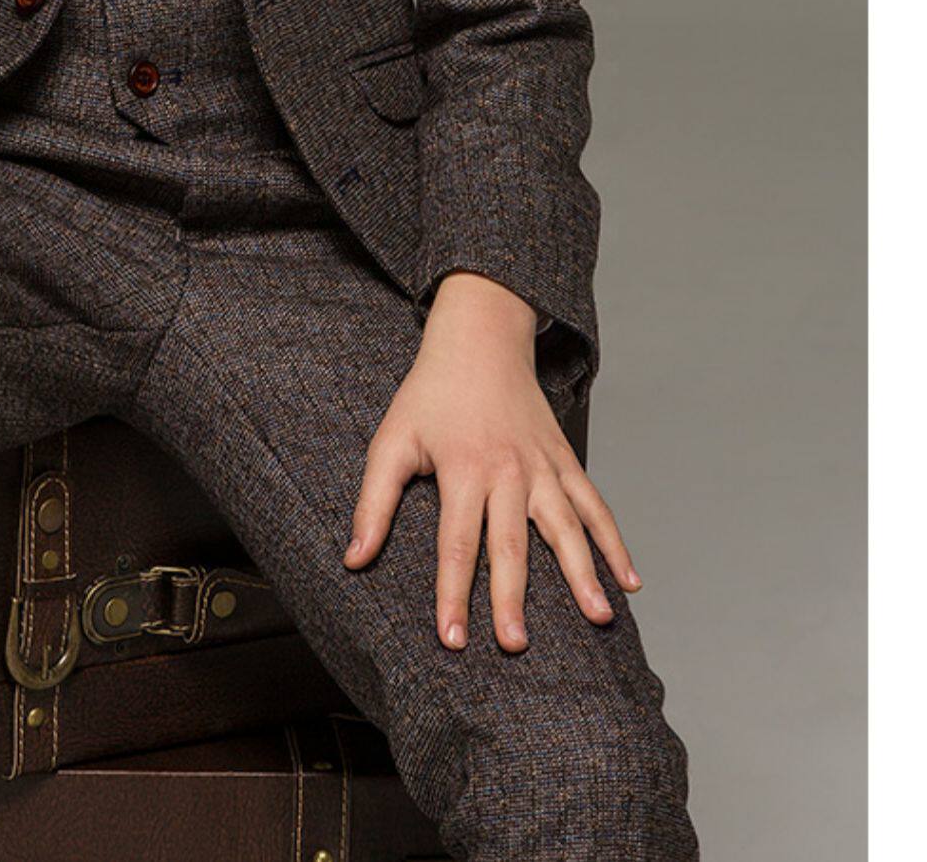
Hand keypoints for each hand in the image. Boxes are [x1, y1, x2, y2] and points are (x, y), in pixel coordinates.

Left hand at [344, 271, 641, 651]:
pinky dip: (615, 542)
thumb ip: (374, 502)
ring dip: (583, 574)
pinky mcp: (565, 461)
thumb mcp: (392, 439)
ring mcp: (542, 466)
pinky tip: (630, 581)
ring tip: (598, 619)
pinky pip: (595, 505)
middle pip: (512, 544)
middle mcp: (508, 471)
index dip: (453, 594)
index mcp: (464, 468)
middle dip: (513, 597)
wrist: (480, 338)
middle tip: (515, 644)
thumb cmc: (430, 394)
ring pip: (566, 527)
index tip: (453, 640)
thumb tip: (354, 560)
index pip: (456, 544)